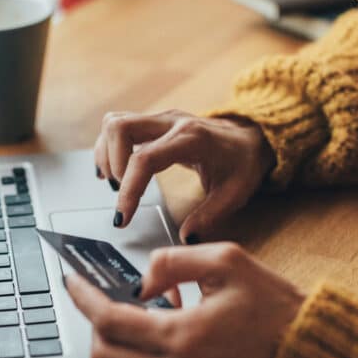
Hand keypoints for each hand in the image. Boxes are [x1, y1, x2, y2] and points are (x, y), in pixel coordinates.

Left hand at [64, 243, 304, 357]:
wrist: (310, 353)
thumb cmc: (275, 305)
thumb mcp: (227, 261)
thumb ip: (173, 261)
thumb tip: (141, 281)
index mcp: (183, 336)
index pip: (110, 321)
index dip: (84, 299)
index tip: (71, 280)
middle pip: (104, 355)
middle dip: (93, 323)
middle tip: (97, 295)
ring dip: (121, 337)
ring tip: (142, 306)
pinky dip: (148, 349)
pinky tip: (169, 324)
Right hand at [93, 110, 274, 242]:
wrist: (251, 138)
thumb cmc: (242, 163)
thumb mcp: (235, 194)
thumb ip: (210, 216)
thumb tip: (186, 238)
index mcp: (191, 139)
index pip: (145, 159)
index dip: (129, 190)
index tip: (122, 217)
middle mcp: (172, 122)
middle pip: (120, 127)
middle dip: (112, 164)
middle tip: (120, 193)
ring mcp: (161, 119)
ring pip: (115, 122)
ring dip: (107, 154)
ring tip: (116, 183)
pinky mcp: (154, 122)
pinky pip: (119, 126)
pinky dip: (109, 148)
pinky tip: (114, 171)